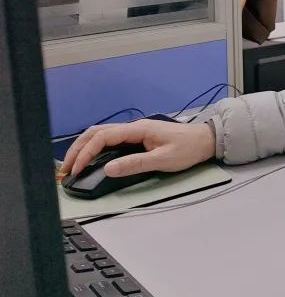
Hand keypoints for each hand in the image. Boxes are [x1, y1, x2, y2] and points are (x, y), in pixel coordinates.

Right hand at [60, 119, 215, 178]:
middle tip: (66, 168)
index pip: (102, 137)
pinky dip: (96, 148)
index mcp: (138, 129)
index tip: (76, 169)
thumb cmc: (188, 148)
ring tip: (74, 165)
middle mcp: (134, 127)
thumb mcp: (163, 159)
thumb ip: (136, 164)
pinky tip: (92, 159)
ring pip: (102, 134)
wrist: (206, 141)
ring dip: (85, 148)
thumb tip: (108, 169)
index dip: (86, 153)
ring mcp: (135, 131)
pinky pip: (111, 140)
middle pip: (96, 133)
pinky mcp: (138, 137)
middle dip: (78, 149)